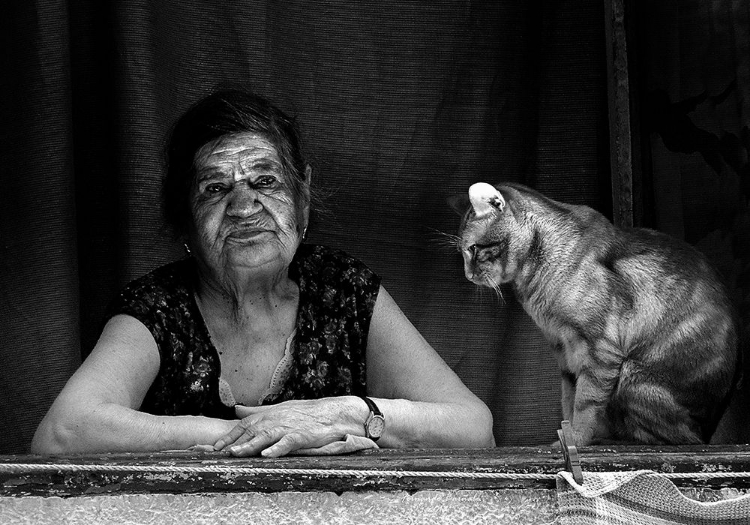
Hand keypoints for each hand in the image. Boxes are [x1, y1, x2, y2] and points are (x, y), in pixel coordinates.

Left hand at [212, 397, 362, 456]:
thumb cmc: (306, 412)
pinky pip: (286, 442)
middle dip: (234, 441)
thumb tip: (236, 410)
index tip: (216, 446)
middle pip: (251, 430)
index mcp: (270, 414)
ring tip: (236, 453)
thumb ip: (257, 411)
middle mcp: (276, 419)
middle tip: (218, 452)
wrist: (332, 413)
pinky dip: (276, 448)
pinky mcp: (301, 435)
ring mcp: (288, 427)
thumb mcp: (279, 409)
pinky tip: (267, 455)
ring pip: (265, 436)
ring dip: (249, 445)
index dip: (230, 435)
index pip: (245, 424)